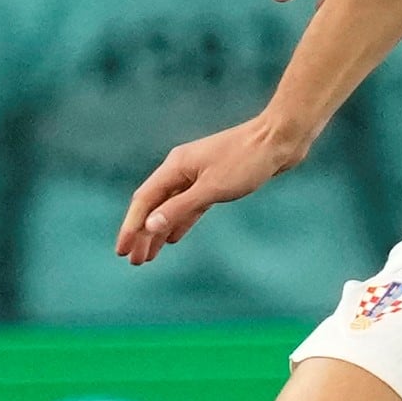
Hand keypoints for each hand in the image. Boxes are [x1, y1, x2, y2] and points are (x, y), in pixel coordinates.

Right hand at [118, 116, 308, 259]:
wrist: (280, 139)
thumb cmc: (247, 160)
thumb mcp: (212, 188)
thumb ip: (180, 208)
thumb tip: (150, 226)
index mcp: (175, 167)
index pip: (144, 201)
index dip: (131, 227)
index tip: (121, 251)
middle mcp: (182, 169)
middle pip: (155, 206)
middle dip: (143, 234)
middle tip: (133, 261)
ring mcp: (198, 175)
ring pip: (172, 208)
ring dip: (160, 231)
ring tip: (149, 256)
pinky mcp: (216, 180)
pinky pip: (190, 206)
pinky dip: (181, 222)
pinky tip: (174, 238)